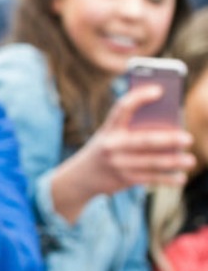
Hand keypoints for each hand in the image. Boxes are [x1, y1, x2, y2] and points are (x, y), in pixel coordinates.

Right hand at [51, 83, 194, 222]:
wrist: (81, 177)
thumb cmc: (106, 148)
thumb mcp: (112, 135)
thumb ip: (135, 129)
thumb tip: (172, 129)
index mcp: (109, 128)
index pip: (122, 108)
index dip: (139, 97)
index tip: (159, 90)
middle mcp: (111, 146)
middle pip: (143, 141)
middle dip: (167, 140)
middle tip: (188, 138)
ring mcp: (117, 164)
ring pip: (150, 162)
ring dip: (173, 162)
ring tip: (190, 160)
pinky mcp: (122, 180)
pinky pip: (150, 179)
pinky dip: (167, 179)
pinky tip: (181, 178)